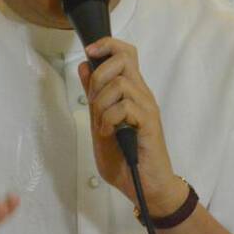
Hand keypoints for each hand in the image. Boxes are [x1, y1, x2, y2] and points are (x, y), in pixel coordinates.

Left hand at [79, 37, 187, 215]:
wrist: (146, 188)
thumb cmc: (125, 158)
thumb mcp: (100, 123)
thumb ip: (93, 97)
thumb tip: (84, 67)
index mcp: (131, 91)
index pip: (125, 52)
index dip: (107, 45)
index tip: (89, 51)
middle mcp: (142, 94)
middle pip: (124, 58)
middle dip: (99, 75)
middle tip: (95, 101)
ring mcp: (147, 107)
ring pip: (120, 83)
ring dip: (102, 103)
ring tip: (102, 124)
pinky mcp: (150, 122)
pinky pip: (124, 107)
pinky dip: (109, 119)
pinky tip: (109, 133)